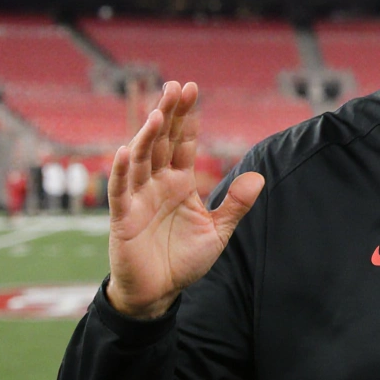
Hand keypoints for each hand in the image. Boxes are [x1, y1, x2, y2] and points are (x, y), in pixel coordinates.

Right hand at [106, 82, 264, 318]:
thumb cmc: (184, 260)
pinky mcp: (123, 217)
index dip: (187, 117)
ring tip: (160, 112)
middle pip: (161, 141)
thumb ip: (236, 204)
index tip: (192, 89)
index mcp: (180, 182)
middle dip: (169, 113)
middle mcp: (157, 184)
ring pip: (141, 159)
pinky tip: (125, 150)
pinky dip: (121, 171)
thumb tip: (258, 177)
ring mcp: (139, 198)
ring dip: (148, 135)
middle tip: (176, 86)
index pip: (183, 142)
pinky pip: (121, 191)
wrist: (159, 293)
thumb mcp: (218, 231)